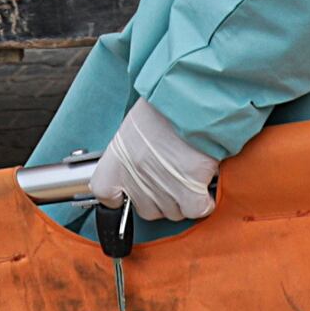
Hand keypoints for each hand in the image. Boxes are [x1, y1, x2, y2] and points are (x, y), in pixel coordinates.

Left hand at [82, 95, 225, 222]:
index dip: (117, 197)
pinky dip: (203, 202)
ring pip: (174, 212)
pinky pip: (196, 210)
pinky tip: (205, 187)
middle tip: (172, 176)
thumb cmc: (165, 104)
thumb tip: (144, 166)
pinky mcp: (188, 192)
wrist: (190, 98)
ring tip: (190, 175)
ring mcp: (162, 188)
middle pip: (147, 210)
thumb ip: (133, 151)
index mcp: (117, 160)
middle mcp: (136, 178)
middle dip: (160, 198)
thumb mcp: (135, 125)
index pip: (105, 193)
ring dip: (183, 199)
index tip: (126, 194)